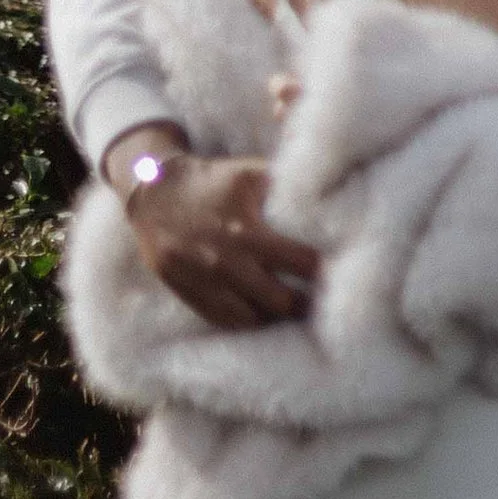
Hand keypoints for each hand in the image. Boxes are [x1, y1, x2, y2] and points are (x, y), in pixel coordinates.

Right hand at [112, 146, 319, 330]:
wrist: (154, 193)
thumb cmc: (211, 181)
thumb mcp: (249, 173)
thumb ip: (286, 186)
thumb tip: (330, 193)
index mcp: (248, 232)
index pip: (302, 264)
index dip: (325, 271)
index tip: (343, 272)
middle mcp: (228, 265)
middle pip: (283, 302)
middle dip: (308, 304)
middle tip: (326, 304)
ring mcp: (208, 286)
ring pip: (256, 321)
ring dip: (279, 320)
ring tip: (299, 315)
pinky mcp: (192, 298)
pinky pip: (228, 324)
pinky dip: (250, 325)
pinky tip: (267, 319)